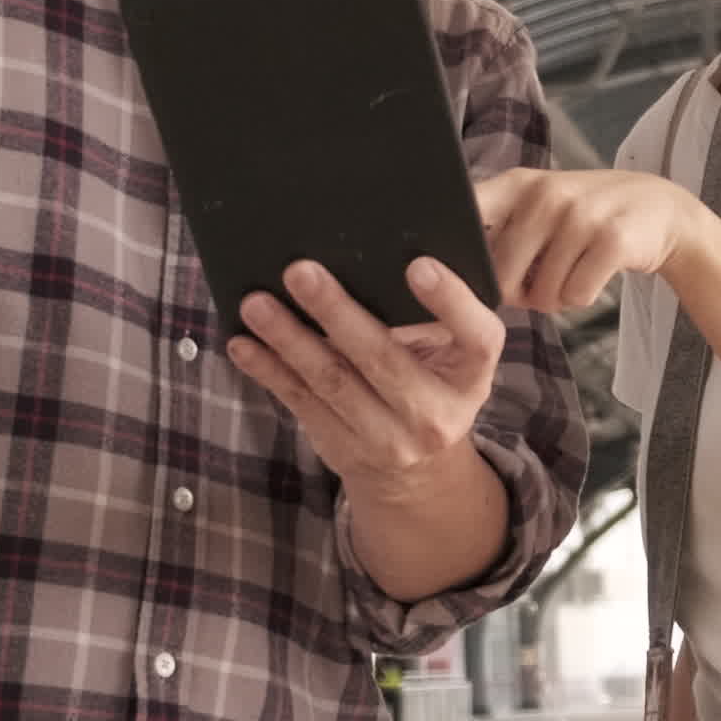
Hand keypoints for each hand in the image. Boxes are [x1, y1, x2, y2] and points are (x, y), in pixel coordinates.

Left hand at [227, 259, 506, 490]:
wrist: (418, 470)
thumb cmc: (431, 381)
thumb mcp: (450, 354)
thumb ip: (428, 314)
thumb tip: (362, 251)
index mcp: (472, 374)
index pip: (477, 337)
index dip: (450, 300)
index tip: (418, 265)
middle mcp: (437, 412)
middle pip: (384, 359)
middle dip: (337, 312)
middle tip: (300, 271)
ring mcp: (390, 438)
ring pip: (332, 382)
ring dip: (289, 339)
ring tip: (256, 304)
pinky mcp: (345, 448)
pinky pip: (301, 403)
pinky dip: (268, 370)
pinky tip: (244, 342)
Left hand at [475, 168, 712, 313]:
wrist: (660, 208)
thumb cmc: (585, 216)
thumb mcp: (537, 205)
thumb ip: (496, 228)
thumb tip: (454, 274)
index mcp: (517, 185)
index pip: (466, 216)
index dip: (456, 252)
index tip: (456, 271)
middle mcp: (547, 195)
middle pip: (502, 277)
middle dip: (517, 294)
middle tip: (537, 282)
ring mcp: (581, 215)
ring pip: (542, 293)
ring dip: (555, 298)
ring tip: (571, 272)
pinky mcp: (612, 240)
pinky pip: (576, 295)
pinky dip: (581, 298)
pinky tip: (592, 276)